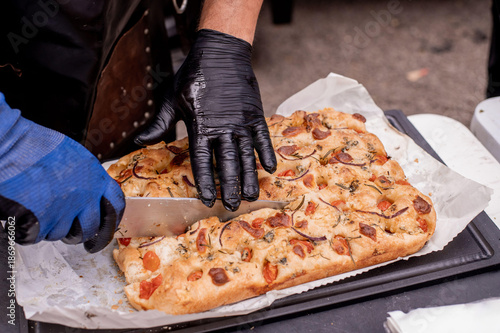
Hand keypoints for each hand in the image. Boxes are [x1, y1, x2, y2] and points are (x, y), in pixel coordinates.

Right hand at [0, 93, 124, 252]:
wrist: (10, 145)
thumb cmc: (35, 146)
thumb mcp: (74, 157)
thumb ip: (86, 179)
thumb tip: (90, 196)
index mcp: (95, 177)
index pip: (116, 204)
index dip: (112, 219)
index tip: (108, 227)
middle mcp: (85, 196)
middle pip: (91, 228)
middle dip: (80, 234)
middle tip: (73, 234)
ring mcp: (65, 210)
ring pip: (62, 233)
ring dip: (50, 227)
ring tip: (37, 206)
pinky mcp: (43, 221)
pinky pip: (38, 236)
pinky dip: (29, 229)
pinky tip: (23, 210)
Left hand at [135, 29, 276, 210]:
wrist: (221, 52)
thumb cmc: (193, 76)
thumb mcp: (171, 98)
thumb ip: (159, 123)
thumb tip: (138, 141)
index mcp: (201, 126)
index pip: (202, 162)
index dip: (205, 183)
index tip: (207, 200)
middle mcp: (223, 128)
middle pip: (226, 164)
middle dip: (229, 187)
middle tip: (231, 206)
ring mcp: (241, 121)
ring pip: (246, 156)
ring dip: (249, 177)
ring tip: (250, 196)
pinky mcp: (255, 114)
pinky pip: (262, 138)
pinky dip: (266, 153)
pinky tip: (269, 168)